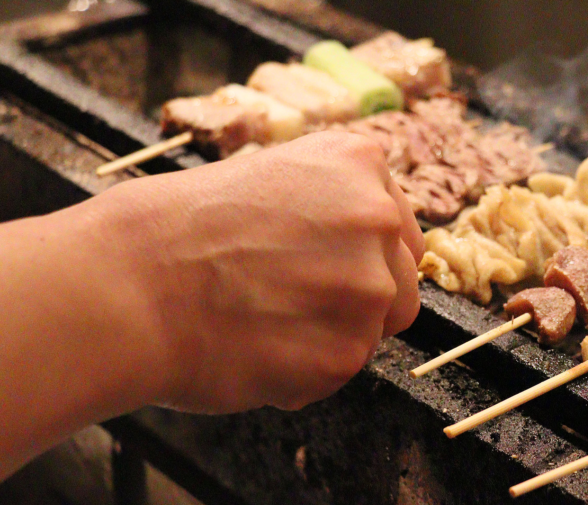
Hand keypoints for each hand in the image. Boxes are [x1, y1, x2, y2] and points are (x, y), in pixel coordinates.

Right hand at [99, 131, 423, 411]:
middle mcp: (376, 220)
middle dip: (357, 300)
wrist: (127, 284)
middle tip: (291, 301)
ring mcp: (367, 288)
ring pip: (373, 331)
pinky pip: (337, 371)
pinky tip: (254, 347)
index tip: (321, 267)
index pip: (397, 229)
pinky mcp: (347, 351)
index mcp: (359, 165)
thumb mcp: (269, 175)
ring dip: (330, 336)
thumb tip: (366, 243)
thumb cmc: (177, 229)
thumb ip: (331, 203)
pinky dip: (302, 373)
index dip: (360, 256)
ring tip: (264, 322)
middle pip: (400, 283)